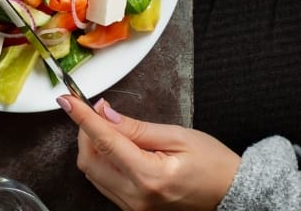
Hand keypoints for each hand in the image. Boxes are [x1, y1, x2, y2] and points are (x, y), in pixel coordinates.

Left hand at [59, 96, 239, 210]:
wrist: (233, 194)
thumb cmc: (214, 164)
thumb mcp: (177, 136)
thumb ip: (136, 128)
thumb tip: (104, 113)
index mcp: (150, 176)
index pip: (104, 141)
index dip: (82, 118)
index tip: (66, 100)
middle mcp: (136, 197)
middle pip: (89, 160)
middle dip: (87, 132)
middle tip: (100, 113)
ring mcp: (133, 207)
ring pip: (92, 173)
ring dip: (93, 147)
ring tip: (115, 131)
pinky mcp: (133, 209)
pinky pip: (104, 183)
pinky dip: (102, 162)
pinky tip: (118, 150)